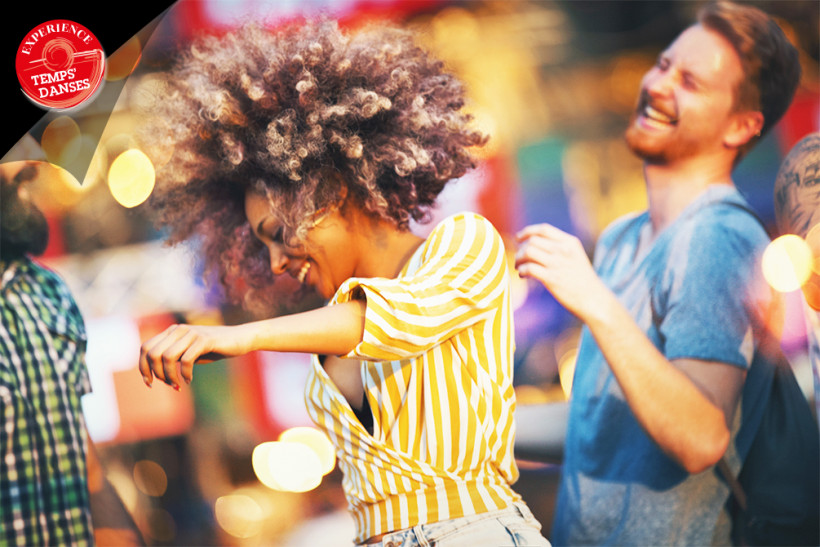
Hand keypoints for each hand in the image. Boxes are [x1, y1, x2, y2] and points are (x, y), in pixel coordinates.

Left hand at [138, 323, 253, 388]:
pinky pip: (186, 360)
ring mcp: (191, 333)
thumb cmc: (214, 348)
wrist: (240, 339)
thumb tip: (155, 371)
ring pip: (167, 357)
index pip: (145, 347)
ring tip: (178, 385)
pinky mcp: (204, 340)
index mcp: (172, 331)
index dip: (143, 367)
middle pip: (153, 353)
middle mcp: (178, 330)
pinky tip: (189, 380)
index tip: (149, 383)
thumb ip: (174, 356)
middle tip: (168, 384)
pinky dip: (185, 374)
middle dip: (156, 373)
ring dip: (170, 376)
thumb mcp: (190, 352)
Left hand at [515, 223, 609, 320]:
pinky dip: (522, 271)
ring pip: (528, 252)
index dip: (527, 232)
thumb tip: (532, 243)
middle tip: (519, 259)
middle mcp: (563, 250)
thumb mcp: (575, 255)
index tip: (518, 238)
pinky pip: (529, 268)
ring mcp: (558, 264)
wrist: (593, 298)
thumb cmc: (581, 279)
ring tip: (519, 267)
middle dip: (520, 249)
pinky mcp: (552, 278)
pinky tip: (523, 276)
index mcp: (570, 242)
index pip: (544, 229)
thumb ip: (559, 247)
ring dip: (518, 259)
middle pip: (532, 241)